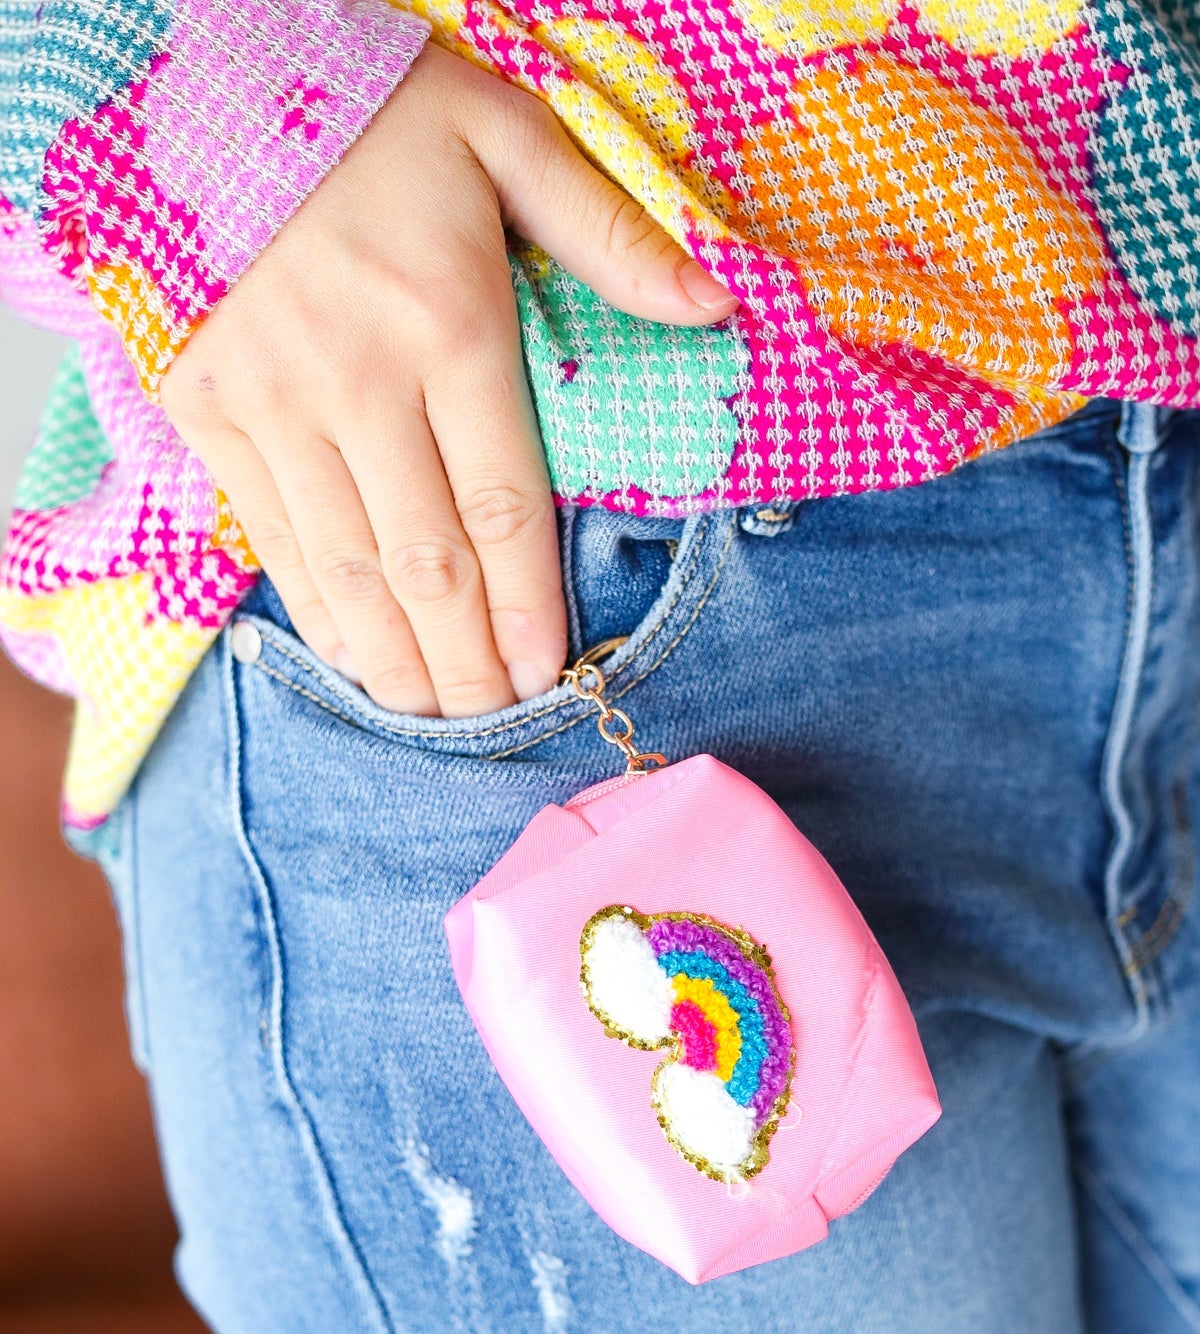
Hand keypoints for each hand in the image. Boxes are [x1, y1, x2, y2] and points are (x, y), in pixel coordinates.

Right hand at [161, 44, 736, 716]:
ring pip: (348, 566)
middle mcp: (359, 380)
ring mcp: (273, 402)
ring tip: (433, 715)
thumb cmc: (373, 111)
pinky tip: (355, 659)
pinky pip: (273, 535)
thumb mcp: (509, 132)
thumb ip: (610, 233)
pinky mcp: (209, 410)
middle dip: (468, 659)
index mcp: (450, 323)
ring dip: (396, 657)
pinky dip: (316, 608)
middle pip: (428, 560)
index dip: (527, 604)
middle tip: (497, 722)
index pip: (503, 505)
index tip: (548, 671)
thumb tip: (712, 307)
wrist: (198, 77)